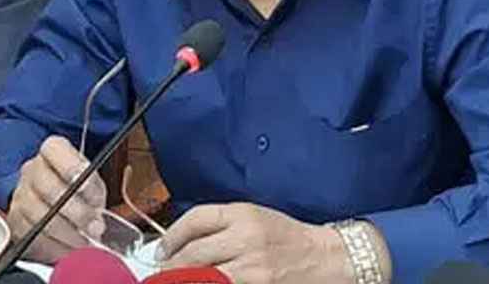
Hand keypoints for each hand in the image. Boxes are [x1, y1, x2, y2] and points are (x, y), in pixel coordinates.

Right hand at [6, 135, 107, 262]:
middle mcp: (32, 171)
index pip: (54, 149)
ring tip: (85, 242)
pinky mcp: (15, 222)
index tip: (87, 186)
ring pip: (38, 215)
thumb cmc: (77, 192)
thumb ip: (94, 195)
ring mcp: (20, 196)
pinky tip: (69, 250)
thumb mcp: (93, 185)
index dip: (71, 166)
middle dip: (75, 211)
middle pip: (46, 187)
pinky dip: (54, 248)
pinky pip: (31, 236)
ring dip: (66, 234)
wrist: (56, 207)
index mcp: (53, 152)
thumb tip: (96, 219)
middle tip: (94, 226)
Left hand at [158, 203, 354, 283]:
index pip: (196, 219)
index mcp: (244, 213)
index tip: (162, 250)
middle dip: (171, 266)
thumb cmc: (288, 238)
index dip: (172, 236)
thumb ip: (222, 226)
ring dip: (183, 280)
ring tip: (175, 282)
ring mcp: (253, 266)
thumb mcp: (256, 218)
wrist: (326, 258)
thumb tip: (182, 242)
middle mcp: (247, 237)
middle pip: (193, 253)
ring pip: (202, 276)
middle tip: (162, 273)